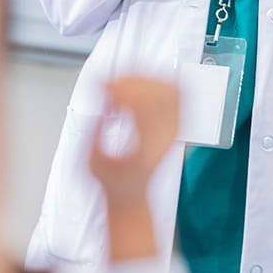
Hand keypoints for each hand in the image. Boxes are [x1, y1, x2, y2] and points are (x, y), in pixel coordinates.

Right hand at [88, 76, 179, 210]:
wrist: (132, 194)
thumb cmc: (115, 182)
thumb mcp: (94, 163)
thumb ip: (95, 134)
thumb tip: (100, 106)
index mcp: (149, 147)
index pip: (145, 106)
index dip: (121, 89)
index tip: (103, 88)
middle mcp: (168, 136)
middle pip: (160, 92)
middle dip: (130, 81)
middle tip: (109, 85)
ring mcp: (176, 129)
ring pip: (172, 88)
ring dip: (144, 78)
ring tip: (123, 83)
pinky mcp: (176, 123)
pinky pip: (178, 93)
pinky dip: (159, 81)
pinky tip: (142, 82)